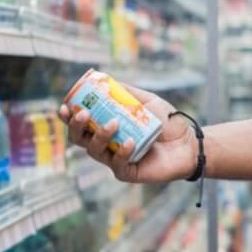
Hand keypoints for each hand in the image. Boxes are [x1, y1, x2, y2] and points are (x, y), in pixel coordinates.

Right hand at [58, 84, 197, 184]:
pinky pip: (116, 164)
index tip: (64, 107)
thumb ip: (126, 92)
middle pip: (79, 139)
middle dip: (76, 126)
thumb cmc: (167, 122)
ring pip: (94, 151)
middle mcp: (106, 145)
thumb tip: (105, 79)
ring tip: (114, 123)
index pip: (80, 124)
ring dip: (100, 136)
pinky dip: (121, 152)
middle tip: (82, 114)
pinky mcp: (127, 172)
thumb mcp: (146, 101)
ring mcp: (114, 160)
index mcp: (106, 127)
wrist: (188, 142)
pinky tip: (130, 143)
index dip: (67, 117)